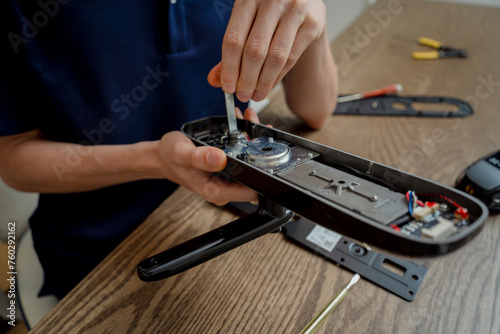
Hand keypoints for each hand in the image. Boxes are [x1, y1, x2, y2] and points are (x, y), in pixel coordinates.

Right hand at [156, 108, 259, 205]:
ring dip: (253, 146)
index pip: (250, 191)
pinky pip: (242, 161)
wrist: (162, 156)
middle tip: (257, 129)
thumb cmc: (169, 157)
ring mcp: (226, 182)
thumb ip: (201, 158)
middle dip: (260, 154)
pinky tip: (243, 129)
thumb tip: (220, 159)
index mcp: (216, 191)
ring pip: (250, 167)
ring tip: (250, 124)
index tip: (262, 151)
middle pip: (254, 177)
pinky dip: (245, 145)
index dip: (262, 173)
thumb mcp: (182, 153)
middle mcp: (223, 189)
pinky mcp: (226, 173)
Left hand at [207, 0, 326, 102]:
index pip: (234, 39)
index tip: (227, 88)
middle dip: (246, 79)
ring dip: (263, 82)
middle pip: (254, 50)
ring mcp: (295, 10)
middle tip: (242, 96)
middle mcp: (272, 0)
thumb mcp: (246, 23)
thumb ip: (232, 49)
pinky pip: (292, 57)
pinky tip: (269, 85)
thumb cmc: (269, 13)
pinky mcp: (312, 22)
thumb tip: (214, 80)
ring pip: (275, 57)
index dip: (229, 68)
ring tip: (256, 95)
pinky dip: (278, 76)